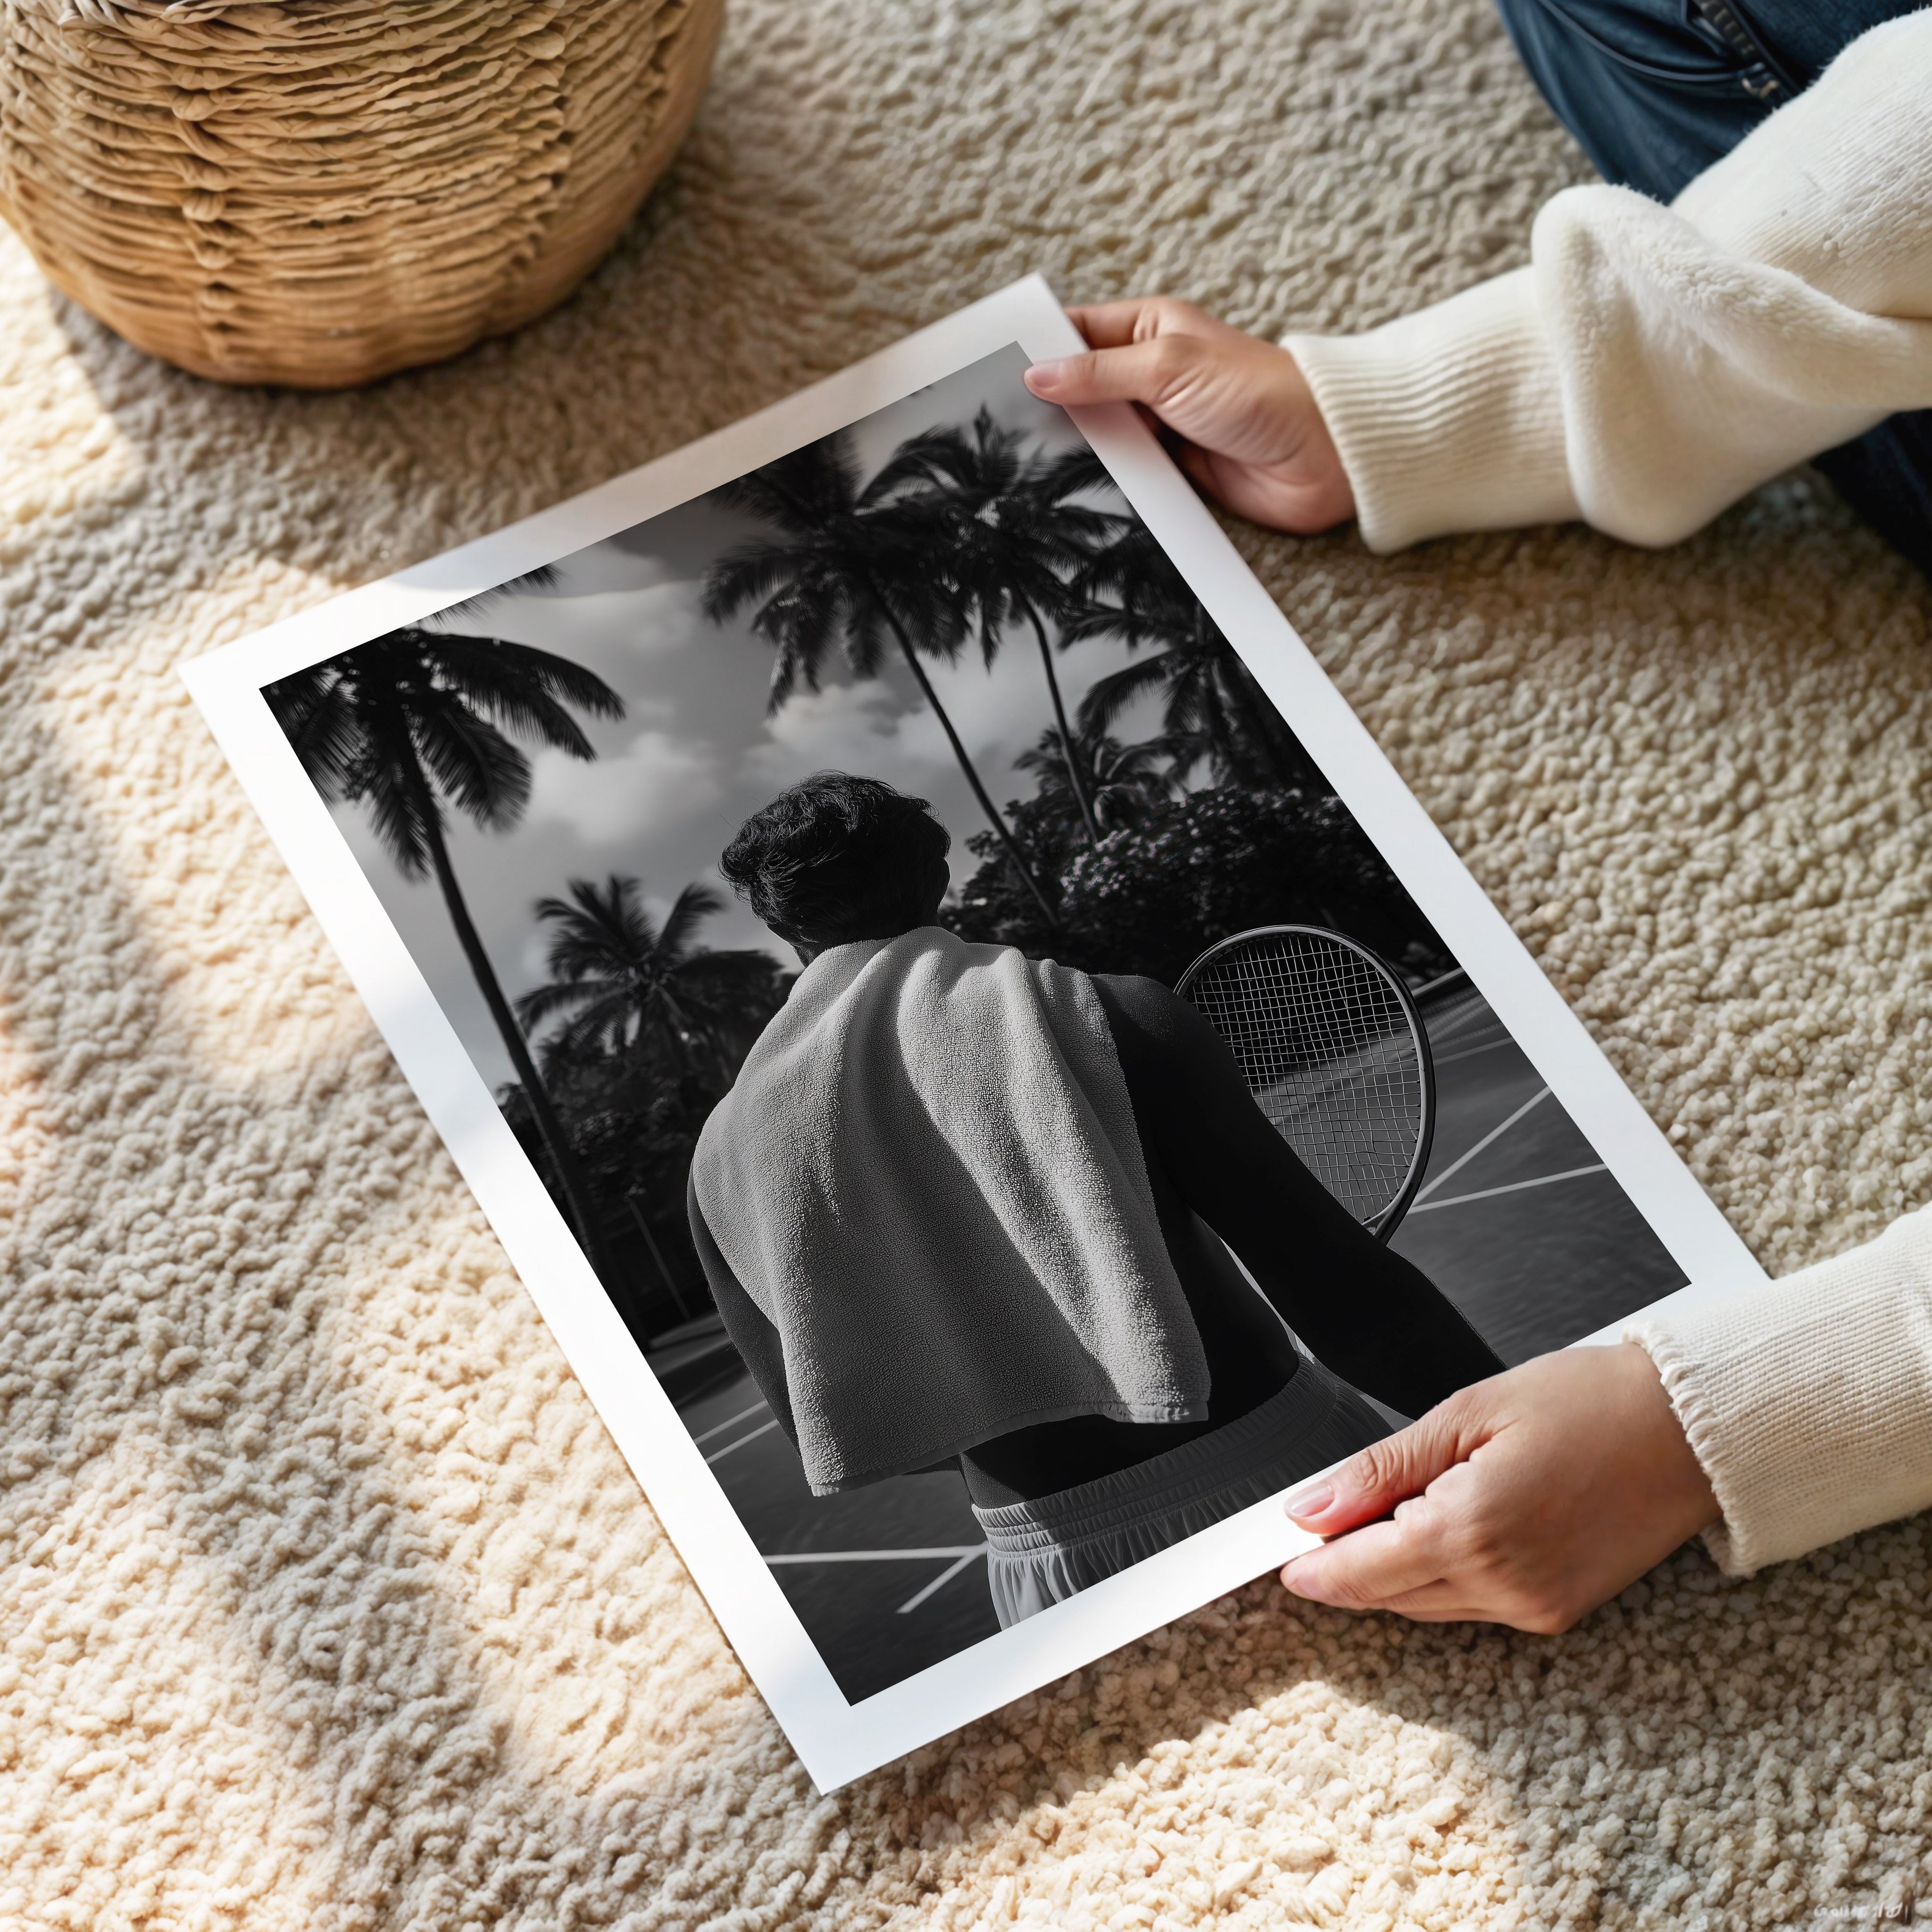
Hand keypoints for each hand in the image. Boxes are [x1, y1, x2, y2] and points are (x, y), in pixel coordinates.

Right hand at [1023, 297, 1353, 534]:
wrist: (1321, 455)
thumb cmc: (1259, 391)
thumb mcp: (1168, 367)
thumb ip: (1099, 373)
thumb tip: (1038, 374)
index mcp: (1149, 329)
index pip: (1076, 332)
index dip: (1037, 348)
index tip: (994, 368)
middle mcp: (1150, 374)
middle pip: (1080, 388)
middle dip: (1047, 405)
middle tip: (1000, 423)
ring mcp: (1159, 423)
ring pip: (1098, 436)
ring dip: (1073, 449)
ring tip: (1025, 462)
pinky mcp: (1171, 469)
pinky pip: (1124, 474)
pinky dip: (1103, 481)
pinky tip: (1072, 491)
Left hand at [1278, 1344, 1720, 1632]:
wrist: (1689, 1430)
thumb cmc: (1591, 1404)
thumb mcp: (1467, 1414)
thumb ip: (1381, 1470)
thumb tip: (1312, 1507)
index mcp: (1473, 1530)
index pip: (1361, 1571)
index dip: (1315, 1565)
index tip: (1282, 1557)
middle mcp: (1504, 1584)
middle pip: (1389, 1594)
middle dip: (1349, 1564)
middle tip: (1323, 1524)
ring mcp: (1535, 1607)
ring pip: (1427, 1605)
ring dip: (1394, 1570)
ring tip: (1385, 1516)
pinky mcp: (1559, 1613)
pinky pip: (1472, 1607)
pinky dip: (1442, 1576)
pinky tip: (1441, 1530)